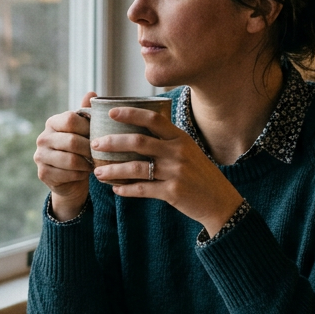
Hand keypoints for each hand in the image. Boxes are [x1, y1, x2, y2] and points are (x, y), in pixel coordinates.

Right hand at [34, 91, 95, 221]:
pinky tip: (84, 173)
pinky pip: (68, 174)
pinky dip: (81, 175)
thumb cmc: (80, 151)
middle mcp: (43, 138)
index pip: (70, 119)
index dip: (88, 128)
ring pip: (71, 160)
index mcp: (52, 122)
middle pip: (72, 141)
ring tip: (94, 164)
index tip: (98, 135)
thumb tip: (91, 93)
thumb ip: (87, 113)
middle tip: (100, 153)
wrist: (70, 179)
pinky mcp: (43, 173)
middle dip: (90, 149)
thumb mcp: (84, 131)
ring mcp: (40, 156)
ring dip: (87, 163)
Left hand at [91, 107, 244, 235]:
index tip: (110, 112)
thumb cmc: (200, 174)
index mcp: (180, 138)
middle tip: (94, 144)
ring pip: (136, 168)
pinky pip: (143, 189)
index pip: (153, 118)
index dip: (130, 113)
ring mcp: (176, 172)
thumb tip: (137, 132)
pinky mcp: (173, 192)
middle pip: (138, 141)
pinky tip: (115, 190)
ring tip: (98, 172)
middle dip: (112, 142)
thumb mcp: (188, 151)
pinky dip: (126, 189)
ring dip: (113, 170)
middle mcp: (178, 152)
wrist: (220, 201)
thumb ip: (167, 141)